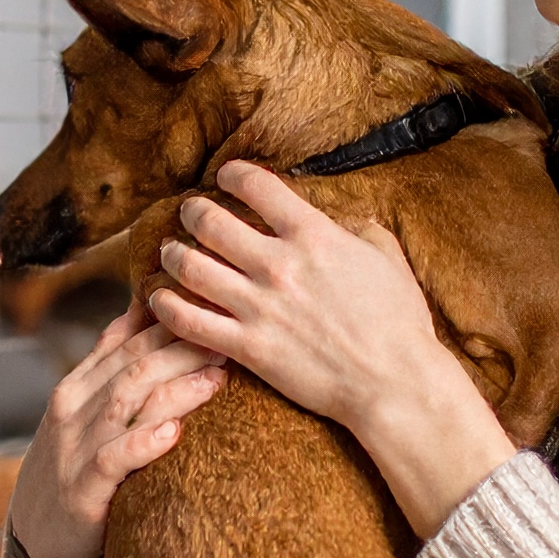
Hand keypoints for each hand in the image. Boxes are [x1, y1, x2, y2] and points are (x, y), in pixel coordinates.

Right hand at [9, 302, 226, 557]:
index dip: (170, 323)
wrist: (32, 535)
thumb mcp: (81, 411)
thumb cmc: (70, 466)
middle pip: (133, 367)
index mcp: (76, 387)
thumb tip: (140, 309)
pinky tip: (173, 432)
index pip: (126, 342)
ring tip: (216, 379)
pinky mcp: (81, 491)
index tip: (211, 311)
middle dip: (182, 350)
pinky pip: (112, 461)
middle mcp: (73, 410)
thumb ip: (108, 363)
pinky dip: (142, 443)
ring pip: (127, 406)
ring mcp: (75, 449)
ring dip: (175, 389)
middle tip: (227, 342)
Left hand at [147, 160, 514, 537]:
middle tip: (189, 212)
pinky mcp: (248, 348)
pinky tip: (160, 299)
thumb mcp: (387, 259)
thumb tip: (341, 220)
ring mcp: (259, 308)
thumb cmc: (398, 323)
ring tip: (170, 251)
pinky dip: (165, 306)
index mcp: (313, 236)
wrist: (393, 384)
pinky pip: (188, 321)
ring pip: (189, 267)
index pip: (256, 185)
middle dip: (192, 211)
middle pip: (209, 221)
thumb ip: (360, 230)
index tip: (225, 177)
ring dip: (172, 253)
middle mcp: (278, 265)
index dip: (232, 174)